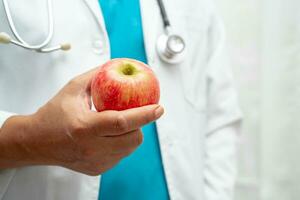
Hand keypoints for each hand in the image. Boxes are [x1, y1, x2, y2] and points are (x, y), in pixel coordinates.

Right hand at [0, 68, 163, 174]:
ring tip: (116, 125)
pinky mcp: (97, 170)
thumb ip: (97, 75)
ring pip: (129, 149)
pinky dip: (121, 144)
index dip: (144, 115)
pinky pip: (120, 156)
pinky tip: (108, 137)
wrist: (36, 142)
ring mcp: (95, 162)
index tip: (158, 108)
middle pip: (132, 139)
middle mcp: (90, 148)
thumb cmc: (53, 114)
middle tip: (133, 114)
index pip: (122, 122)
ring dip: (130, 134)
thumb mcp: (73, 89)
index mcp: (84, 127)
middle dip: (139, 125)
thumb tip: (119, 65)